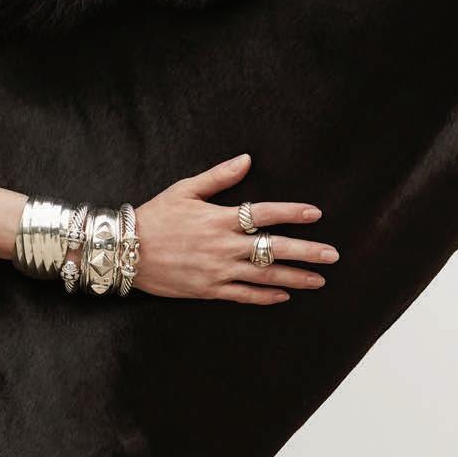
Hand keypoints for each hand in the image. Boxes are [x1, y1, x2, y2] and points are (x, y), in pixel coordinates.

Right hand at [131, 153, 338, 304]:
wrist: (124, 250)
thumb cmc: (153, 217)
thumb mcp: (183, 190)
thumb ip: (218, 177)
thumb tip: (246, 159)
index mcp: (219, 218)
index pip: (265, 213)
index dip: (292, 213)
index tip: (315, 213)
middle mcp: (223, 246)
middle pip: (274, 248)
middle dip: (307, 251)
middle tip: (333, 255)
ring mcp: (217, 270)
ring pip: (265, 275)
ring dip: (296, 277)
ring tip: (320, 280)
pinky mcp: (208, 290)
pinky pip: (244, 295)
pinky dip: (266, 296)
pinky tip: (285, 295)